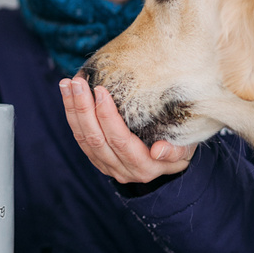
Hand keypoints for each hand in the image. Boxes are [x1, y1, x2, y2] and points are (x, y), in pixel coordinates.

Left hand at [60, 76, 196, 183]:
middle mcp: (122, 170)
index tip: (100, 90)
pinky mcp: (97, 159)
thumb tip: (159, 151)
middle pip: (96, 139)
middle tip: (78, 82)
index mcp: (144, 167)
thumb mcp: (186, 148)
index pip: (120, 141)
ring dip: (73, 109)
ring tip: (67, 84)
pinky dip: (72, 115)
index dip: (107, 116)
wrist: (171, 162)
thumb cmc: (181, 146)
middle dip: (84, 108)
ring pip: (83, 138)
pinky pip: (80, 138)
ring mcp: (107, 166)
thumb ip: (176, 151)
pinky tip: (68, 95)